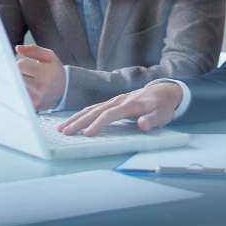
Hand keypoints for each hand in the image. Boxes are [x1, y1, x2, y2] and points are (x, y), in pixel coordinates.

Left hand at [15, 45, 66, 110]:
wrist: (65, 90)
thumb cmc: (55, 72)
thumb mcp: (49, 57)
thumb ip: (33, 50)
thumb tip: (18, 48)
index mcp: (43, 73)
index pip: (20, 65)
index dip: (22, 63)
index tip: (27, 65)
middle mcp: (39, 87)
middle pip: (15, 76)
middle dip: (18, 73)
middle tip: (26, 74)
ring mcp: (35, 98)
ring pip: (15, 87)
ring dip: (18, 84)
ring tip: (27, 82)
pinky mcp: (32, 106)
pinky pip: (18, 97)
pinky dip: (20, 93)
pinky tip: (27, 91)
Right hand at [56, 82, 182, 136]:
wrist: (163, 91)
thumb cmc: (162, 105)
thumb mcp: (163, 115)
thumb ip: (153, 120)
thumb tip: (143, 124)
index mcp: (130, 104)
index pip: (110, 114)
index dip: (98, 124)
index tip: (87, 134)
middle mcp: (119, 100)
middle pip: (95, 111)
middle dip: (79, 121)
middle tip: (65, 132)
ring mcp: (114, 100)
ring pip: (91, 108)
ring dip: (76, 118)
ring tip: (62, 128)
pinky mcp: (112, 102)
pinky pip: (94, 108)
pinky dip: (81, 114)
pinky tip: (72, 121)